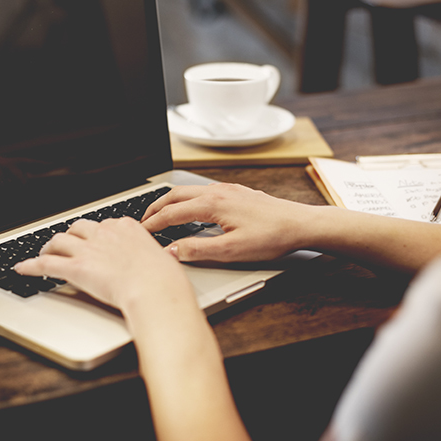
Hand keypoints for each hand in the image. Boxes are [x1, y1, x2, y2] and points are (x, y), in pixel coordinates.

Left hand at [14, 217, 194, 311]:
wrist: (155, 289)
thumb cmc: (163, 279)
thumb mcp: (164, 259)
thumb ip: (156, 257)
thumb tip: (165, 259)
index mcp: (126, 227)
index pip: (104, 224)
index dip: (96, 234)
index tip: (95, 241)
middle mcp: (104, 233)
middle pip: (79, 227)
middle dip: (71, 235)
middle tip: (67, 245)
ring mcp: (88, 249)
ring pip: (59, 240)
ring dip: (49, 247)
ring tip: (44, 254)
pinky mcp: (75, 267)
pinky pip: (46, 264)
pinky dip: (30, 266)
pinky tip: (22, 269)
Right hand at [141, 183, 315, 262]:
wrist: (300, 224)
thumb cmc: (271, 237)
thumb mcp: (231, 251)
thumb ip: (197, 250)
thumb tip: (171, 251)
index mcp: (212, 204)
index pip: (172, 213)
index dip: (153, 224)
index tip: (140, 233)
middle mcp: (217, 191)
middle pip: (175, 195)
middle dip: (155, 207)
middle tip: (141, 221)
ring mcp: (227, 190)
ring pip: (188, 191)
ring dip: (170, 202)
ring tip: (160, 214)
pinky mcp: (236, 192)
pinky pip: (202, 191)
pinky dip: (186, 199)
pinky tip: (190, 209)